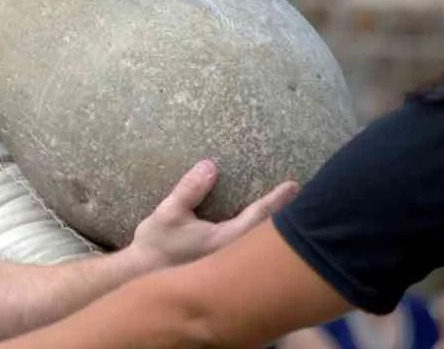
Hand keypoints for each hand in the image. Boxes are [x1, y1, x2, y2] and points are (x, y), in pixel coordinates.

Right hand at [130, 159, 298, 269]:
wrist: (143, 276)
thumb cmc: (156, 246)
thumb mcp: (169, 213)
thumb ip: (189, 189)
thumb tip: (210, 166)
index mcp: (225, 240)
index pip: (259, 216)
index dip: (277, 200)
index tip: (294, 186)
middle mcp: (233, 255)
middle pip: (267, 234)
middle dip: (284, 216)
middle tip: (300, 197)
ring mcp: (230, 266)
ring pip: (260, 245)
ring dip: (274, 228)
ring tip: (286, 213)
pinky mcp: (223, 271)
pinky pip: (250, 251)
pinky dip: (260, 237)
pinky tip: (260, 232)